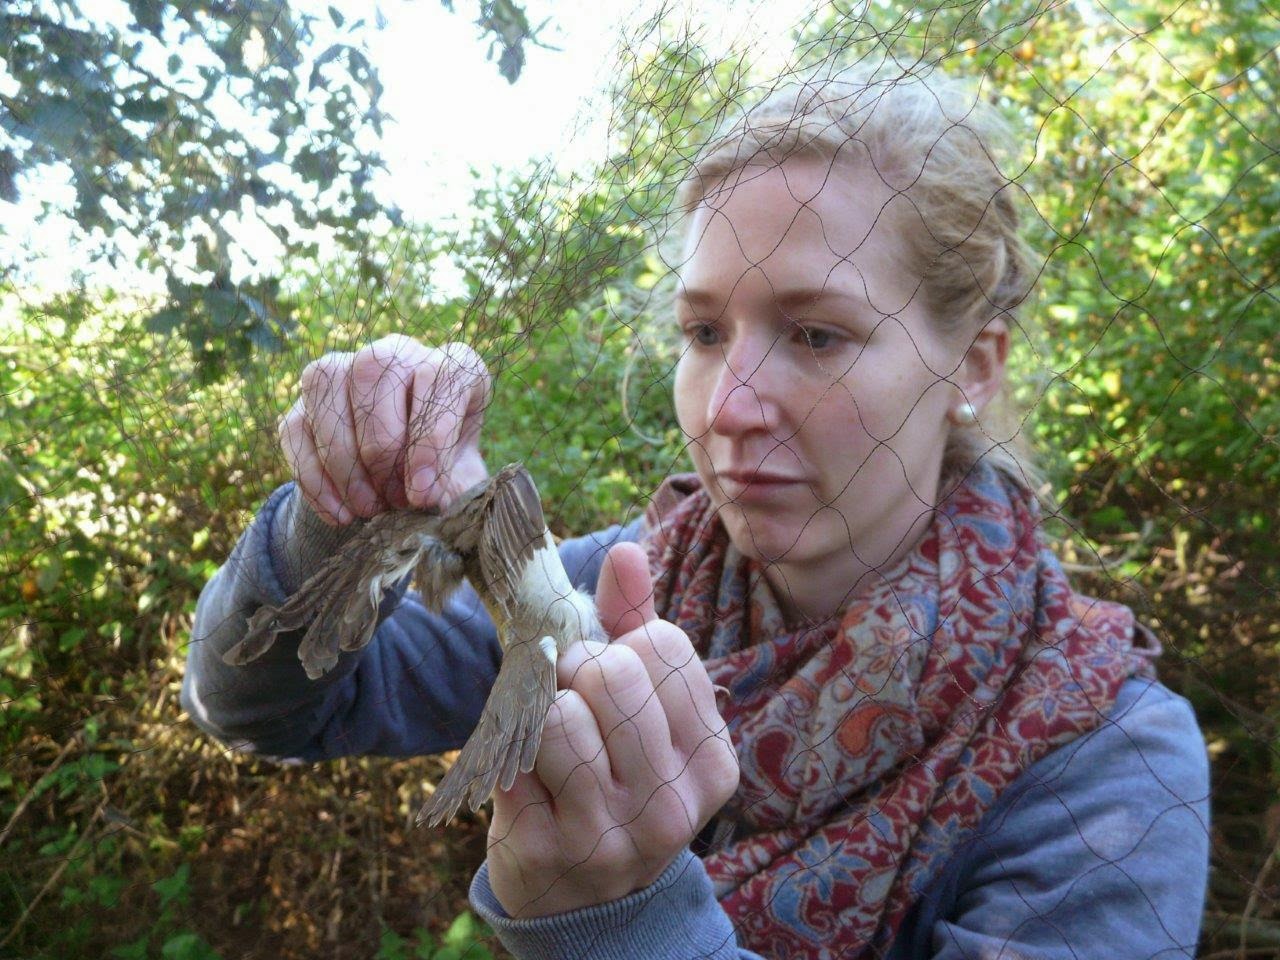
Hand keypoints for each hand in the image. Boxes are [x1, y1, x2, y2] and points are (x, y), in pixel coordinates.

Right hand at [279, 335, 490, 523]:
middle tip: (392, 501)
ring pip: (327, 386)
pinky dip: (314, 477)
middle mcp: (400, 353)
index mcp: (454, 365)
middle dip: (380, 447)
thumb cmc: (444, 475)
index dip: (430, 437)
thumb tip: (428, 498)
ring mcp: (347, 366)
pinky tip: (339, 512)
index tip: (423, 494)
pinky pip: (296, 426)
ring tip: (367, 509)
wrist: (405, 483)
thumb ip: (454, 487)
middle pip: (375, 369)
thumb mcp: (462, 481)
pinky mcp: (309, 397)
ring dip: (343, 461)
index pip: (441, 375)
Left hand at [486, 543, 739, 917]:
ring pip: (561, 715)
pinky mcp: (548, 852)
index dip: (622, 645)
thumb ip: (636, 625)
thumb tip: (626, 549)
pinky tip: (529, 779)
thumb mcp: (644, 709)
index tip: (610, 676)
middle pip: (614, 673)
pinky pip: (514, 758)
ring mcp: (612, 835)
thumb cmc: (616, 779)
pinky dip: (512, 752)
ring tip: (554, 742)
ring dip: (545, 714)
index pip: (663, 646)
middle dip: (579, 670)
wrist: (584, 900)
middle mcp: (673, 805)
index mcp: (711, 762)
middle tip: (573, 698)